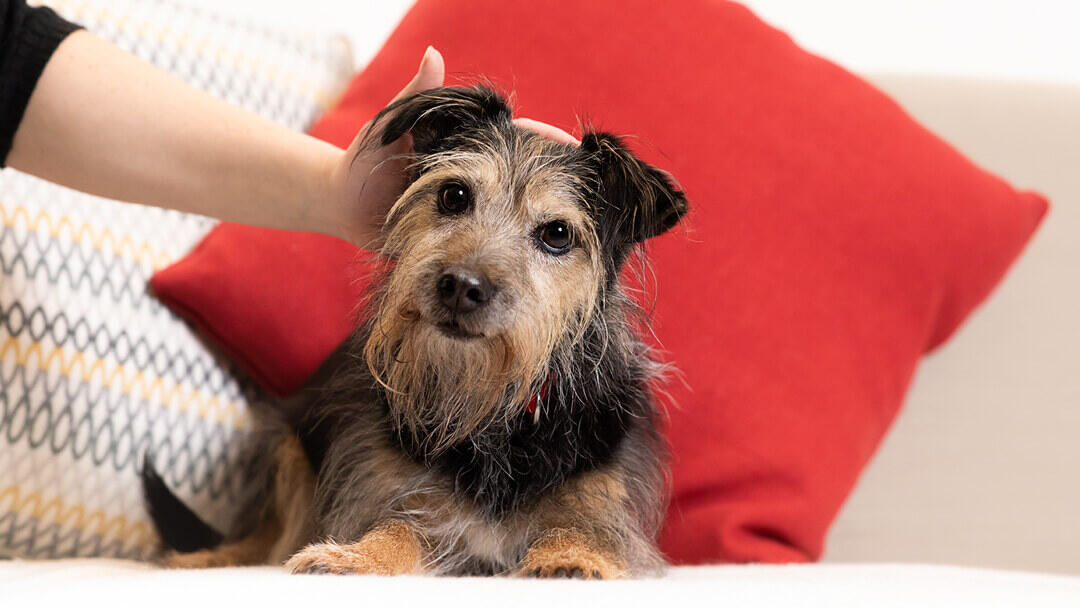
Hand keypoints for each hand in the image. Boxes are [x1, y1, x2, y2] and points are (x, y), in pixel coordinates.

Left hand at [323, 47, 578, 247]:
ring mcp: (474, 211)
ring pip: (521, 213)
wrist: (339, 209)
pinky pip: (497, 244)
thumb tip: (434, 55)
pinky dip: (521, 249)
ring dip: (547, 220)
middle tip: (588, 193)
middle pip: (531, 177)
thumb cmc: (359, 162)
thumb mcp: (387, 130)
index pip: (517, 139)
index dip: (546, 140)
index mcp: (467, 151)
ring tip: (578, 231)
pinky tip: (543, 259)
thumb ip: (415, 99)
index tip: (574, 146)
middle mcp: (478, 181)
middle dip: (562, 183)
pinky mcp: (463, 241)